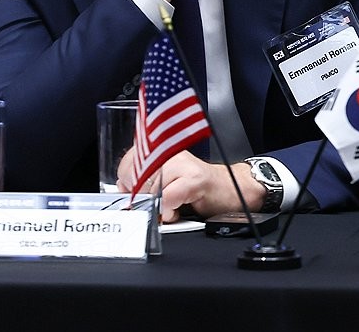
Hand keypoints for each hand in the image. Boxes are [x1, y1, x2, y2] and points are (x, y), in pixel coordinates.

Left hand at [117, 149, 264, 222]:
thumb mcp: (167, 183)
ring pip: (151, 188)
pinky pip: (168, 197)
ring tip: (171, 207)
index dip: (126, 184)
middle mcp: (171, 152)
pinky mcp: (195, 178)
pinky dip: (169, 209)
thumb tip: (122, 192)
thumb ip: (144, 183)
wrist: (236, 188)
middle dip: (140, 198)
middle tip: (156, 204)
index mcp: (162, 150)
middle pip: (135, 176)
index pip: (128, 163)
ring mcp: (183, 163)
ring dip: (157, 206)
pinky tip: (178, 209)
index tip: (135, 194)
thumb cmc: (201, 189)